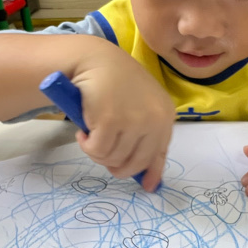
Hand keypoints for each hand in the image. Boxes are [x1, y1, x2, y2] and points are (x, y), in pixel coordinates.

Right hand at [72, 51, 174, 190]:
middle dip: (116, 165)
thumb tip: (150, 184)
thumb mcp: (139, 107)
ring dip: (97, 152)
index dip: (152, 172)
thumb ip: (145, 137)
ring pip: (113, 159)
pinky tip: (82, 131)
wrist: (95, 60)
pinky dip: (86, 145)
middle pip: (135, 163)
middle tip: (101, 153)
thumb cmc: (115, 84)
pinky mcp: (111, 121)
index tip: (147, 187)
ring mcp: (134, 120)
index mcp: (165, 116)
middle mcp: (155, 119)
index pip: (160, 153)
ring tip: (90, 133)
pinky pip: (97, 151)